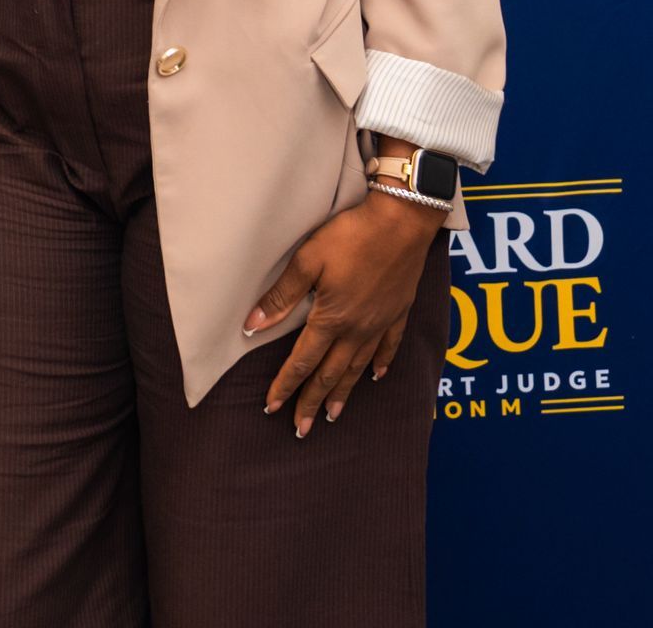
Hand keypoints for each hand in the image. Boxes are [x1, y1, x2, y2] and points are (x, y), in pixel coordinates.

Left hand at [243, 190, 442, 436]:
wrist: (401, 223)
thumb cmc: (350, 236)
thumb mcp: (306, 260)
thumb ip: (281, 296)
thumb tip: (252, 326)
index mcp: (331, 319)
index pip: (302, 361)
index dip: (285, 385)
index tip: (272, 408)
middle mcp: (357, 330)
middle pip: (330, 373)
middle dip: (312, 401)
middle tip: (301, 429)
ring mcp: (381, 323)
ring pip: (358, 367)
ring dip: (343, 392)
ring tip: (333, 415)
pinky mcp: (398, 312)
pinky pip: (389, 347)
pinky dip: (381, 364)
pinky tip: (376, 376)